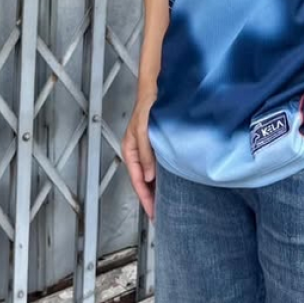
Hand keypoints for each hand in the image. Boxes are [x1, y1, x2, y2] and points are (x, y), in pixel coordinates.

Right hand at [122, 95, 156, 219]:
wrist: (158, 87)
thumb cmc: (147, 105)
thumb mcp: (143, 130)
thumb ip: (145, 153)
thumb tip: (148, 177)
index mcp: (130, 149)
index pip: (136, 180)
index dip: (145, 198)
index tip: (153, 213)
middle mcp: (138, 151)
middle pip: (143, 180)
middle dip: (151, 197)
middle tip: (161, 214)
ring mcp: (148, 148)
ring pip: (152, 174)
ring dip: (158, 187)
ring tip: (167, 203)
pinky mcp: (158, 144)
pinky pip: (160, 165)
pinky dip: (164, 176)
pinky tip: (173, 181)